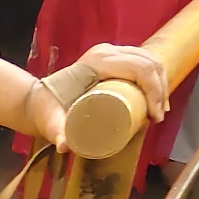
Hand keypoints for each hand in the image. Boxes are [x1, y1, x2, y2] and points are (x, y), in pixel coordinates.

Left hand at [28, 43, 169, 149]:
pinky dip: (154, 76)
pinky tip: (157, 95)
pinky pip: (141, 61)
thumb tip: (65, 146)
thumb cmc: (46, 110)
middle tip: (158, 117)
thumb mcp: (52, 121)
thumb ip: (56, 132)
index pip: (140, 68)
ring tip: (158, 111)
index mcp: (98, 61)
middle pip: (148, 63)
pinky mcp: (111, 58)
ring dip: (160, 84)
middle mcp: (106, 52)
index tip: (154, 116)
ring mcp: (110, 52)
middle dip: (160, 90)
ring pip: (148, 60)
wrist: (37, 100)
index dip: (154, 91)